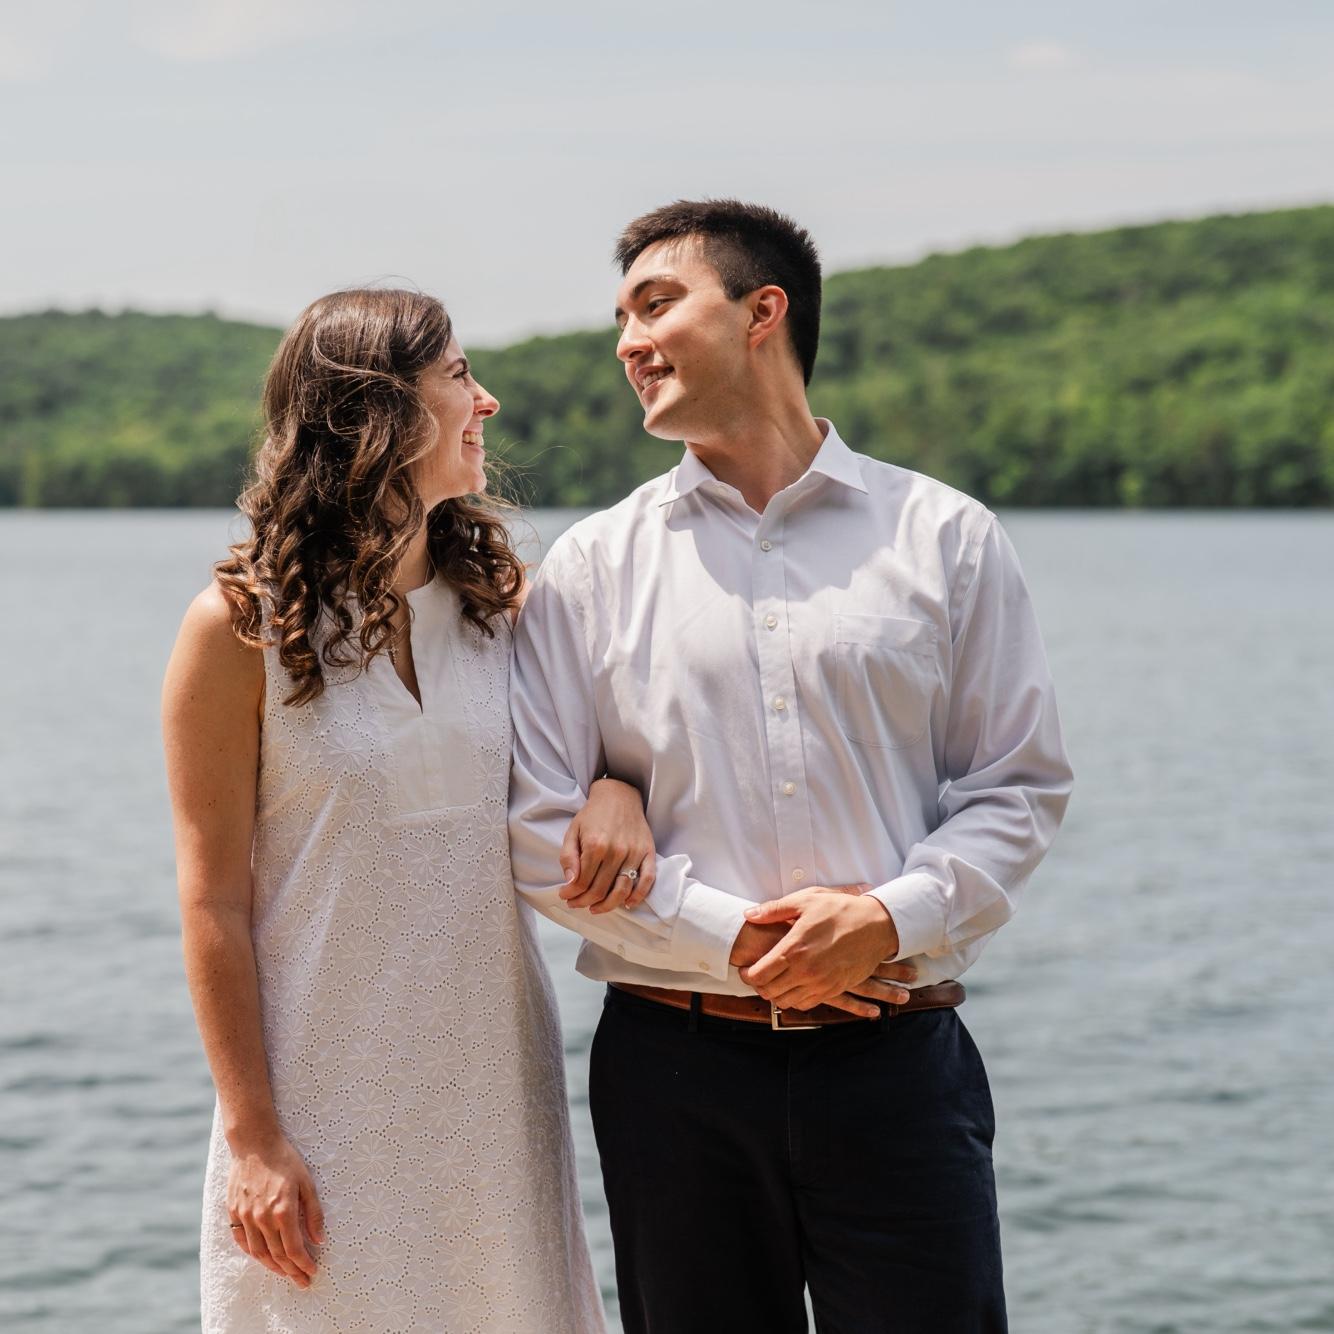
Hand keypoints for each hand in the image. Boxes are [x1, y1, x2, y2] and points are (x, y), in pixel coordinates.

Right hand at [226, 1132, 324, 1286]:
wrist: (254, 1143)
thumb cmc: (285, 1159)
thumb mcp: (307, 1182)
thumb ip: (313, 1213)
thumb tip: (319, 1239)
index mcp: (282, 1210)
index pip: (293, 1249)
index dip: (303, 1264)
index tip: (312, 1272)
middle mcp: (262, 1218)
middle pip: (276, 1255)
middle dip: (291, 1271)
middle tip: (302, 1282)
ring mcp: (245, 1216)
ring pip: (258, 1252)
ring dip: (272, 1267)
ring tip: (285, 1273)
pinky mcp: (233, 1211)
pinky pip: (241, 1241)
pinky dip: (253, 1253)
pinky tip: (262, 1257)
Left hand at [559, 777, 655, 912]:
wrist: (619, 795)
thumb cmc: (593, 814)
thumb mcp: (572, 831)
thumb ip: (568, 857)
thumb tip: (569, 882)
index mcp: (595, 845)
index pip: (581, 882)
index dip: (571, 893)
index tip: (565, 895)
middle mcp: (616, 851)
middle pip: (600, 890)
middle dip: (584, 902)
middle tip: (576, 903)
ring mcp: (634, 853)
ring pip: (622, 890)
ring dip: (607, 905)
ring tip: (595, 908)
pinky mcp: (648, 852)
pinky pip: (647, 880)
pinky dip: (638, 896)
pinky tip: (627, 903)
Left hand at [729, 913, 914, 1019]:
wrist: (876, 926)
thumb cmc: (840, 910)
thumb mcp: (806, 901)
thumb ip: (774, 910)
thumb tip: (749, 914)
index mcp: (794, 948)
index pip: (759, 974)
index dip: (747, 974)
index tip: (745, 968)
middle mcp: (805, 971)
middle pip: (769, 991)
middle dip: (758, 985)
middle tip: (756, 975)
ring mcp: (821, 983)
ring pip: (786, 1001)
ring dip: (776, 994)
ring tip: (774, 981)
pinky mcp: (834, 989)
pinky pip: (806, 1004)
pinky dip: (795, 999)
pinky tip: (793, 987)